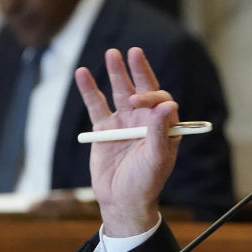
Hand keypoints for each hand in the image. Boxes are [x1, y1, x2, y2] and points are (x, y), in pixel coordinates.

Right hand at [74, 47, 180, 235]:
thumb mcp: (156, 159)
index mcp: (163, 126)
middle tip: (133, 52)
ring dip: (117, 72)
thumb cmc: (145, 182)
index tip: (137, 101)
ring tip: (112, 52)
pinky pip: (96, 105)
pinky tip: (83, 73)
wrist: (121, 200)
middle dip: (138, 70)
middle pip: (142, 88)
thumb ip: (161, 132)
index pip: (159, 100)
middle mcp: (145, 120)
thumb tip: (168, 104)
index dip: (150, 95)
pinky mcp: (104, 129)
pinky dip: (89, 89)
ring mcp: (124, 122)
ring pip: (120, 92)